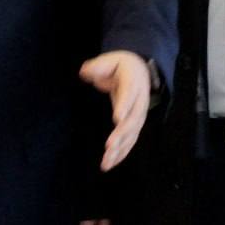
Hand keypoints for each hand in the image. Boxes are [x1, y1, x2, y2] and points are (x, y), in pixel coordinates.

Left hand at [79, 50, 150, 170]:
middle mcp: (140, 101)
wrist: (140, 69)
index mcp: (133, 82)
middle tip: (109, 146)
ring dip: (120, 150)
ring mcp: (139, 115)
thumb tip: (85, 72)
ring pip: (132, 135)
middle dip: (121, 134)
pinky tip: (110, 164)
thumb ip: (98, 67)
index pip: (129, 95)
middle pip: (133, 120)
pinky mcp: (135, 125)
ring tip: (106, 163)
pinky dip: (121, 154)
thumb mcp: (110, 60)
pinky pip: (130, 141)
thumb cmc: (121, 66)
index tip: (117, 118)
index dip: (124, 106)